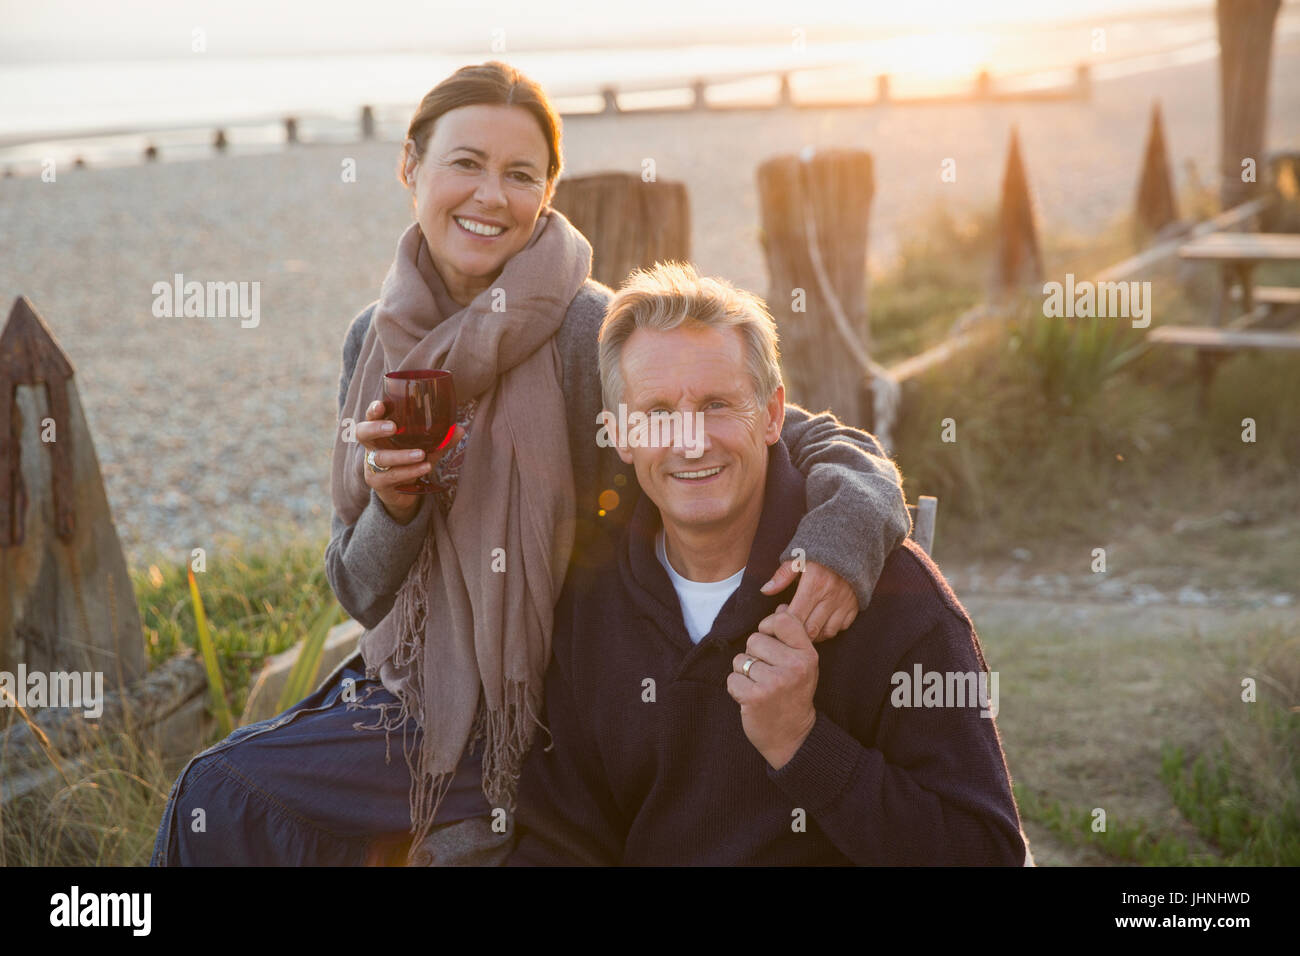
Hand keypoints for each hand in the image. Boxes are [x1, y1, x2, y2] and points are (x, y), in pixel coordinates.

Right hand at [357, 399, 462, 522]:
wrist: (402, 494)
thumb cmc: (410, 463)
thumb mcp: (425, 449)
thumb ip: (440, 440)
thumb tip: (459, 429)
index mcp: (380, 433)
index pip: (371, 417)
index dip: (373, 411)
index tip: (381, 406)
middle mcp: (373, 447)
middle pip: (363, 433)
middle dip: (375, 428)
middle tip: (393, 427)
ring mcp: (373, 466)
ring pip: (382, 458)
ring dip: (402, 455)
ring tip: (421, 454)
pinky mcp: (379, 483)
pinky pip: (393, 476)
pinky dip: (410, 471)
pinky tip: (425, 467)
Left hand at [726, 604, 818, 769]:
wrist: (793, 736)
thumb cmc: (794, 695)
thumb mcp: (802, 663)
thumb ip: (792, 635)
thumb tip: (781, 605)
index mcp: (807, 654)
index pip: (781, 620)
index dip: (768, 628)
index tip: (771, 644)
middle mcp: (794, 666)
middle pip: (754, 639)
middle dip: (754, 655)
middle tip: (767, 675)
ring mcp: (775, 682)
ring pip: (740, 659)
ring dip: (744, 673)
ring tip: (760, 687)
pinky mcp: (755, 697)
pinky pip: (732, 678)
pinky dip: (736, 688)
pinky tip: (750, 698)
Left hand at [760, 560, 858, 641]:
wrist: (851, 543)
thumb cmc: (819, 551)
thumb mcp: (798, 557)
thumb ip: (782, 575)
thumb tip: (766, 590)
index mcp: (814, 584)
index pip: (795, 616)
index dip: (783, 624)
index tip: (775, 622)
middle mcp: (831, 596)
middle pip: (810, 629)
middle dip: (796, 635)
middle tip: (787, 628)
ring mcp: (844, 603)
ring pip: (827, 633)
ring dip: (813, 635)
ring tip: (802, 628)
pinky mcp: (854, 606)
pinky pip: (841, 628)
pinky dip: (829, 630)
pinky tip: (819, 624)